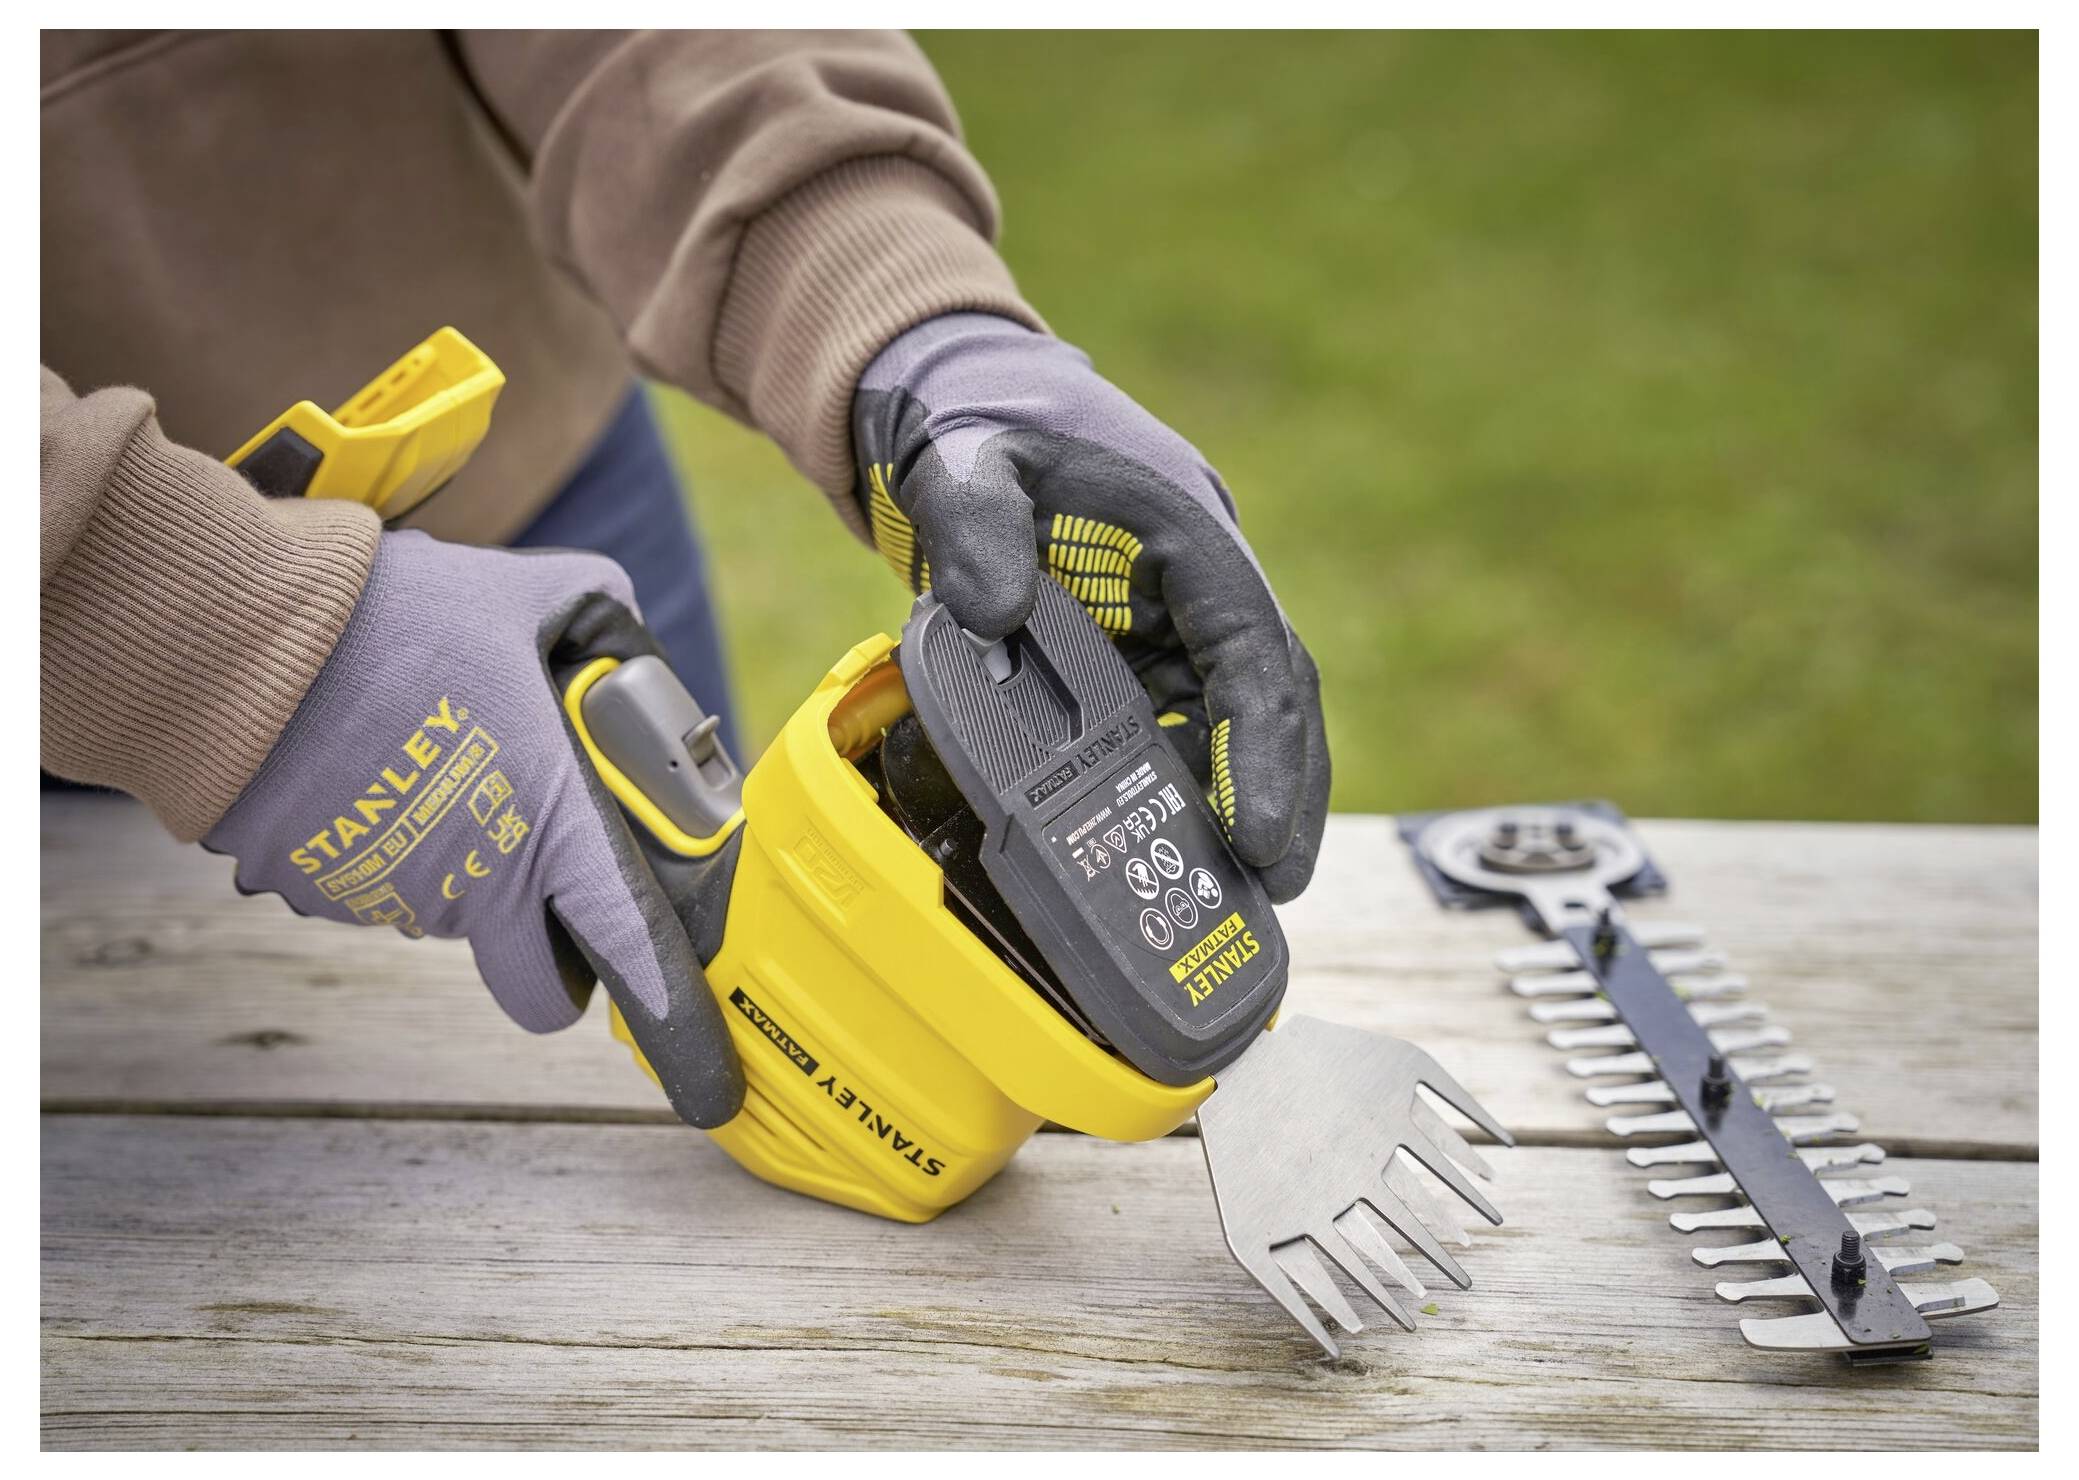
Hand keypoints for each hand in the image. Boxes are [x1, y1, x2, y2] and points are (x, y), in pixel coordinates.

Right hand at [204, 530, 742, 1127]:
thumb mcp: (526, 598)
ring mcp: (391, 898)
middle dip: (553, 958)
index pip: (634, 953)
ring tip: (429, 758)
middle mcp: (477, 885)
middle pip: (537, 982)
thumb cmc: (394, 618)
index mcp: (549, 825)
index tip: (707, 1088)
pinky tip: (366, 766)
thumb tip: (635, 642)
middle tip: (547, 884)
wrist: (238, 637)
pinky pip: (373, 885)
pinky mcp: (317, 891)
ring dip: (458, 865)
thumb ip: (602, 617)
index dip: (679, 1026)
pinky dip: (383, 845)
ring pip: (450, 918)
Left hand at [851, 314, 1328, 901]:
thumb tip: (990, 611)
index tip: (1255, 831)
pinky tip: (1164, 861)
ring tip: (1231, 898)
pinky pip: (1180, 745)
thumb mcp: (973, 466)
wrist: (974, 443)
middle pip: (1271, 707)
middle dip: (1283, 798)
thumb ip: (977, 522)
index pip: (1251, 653)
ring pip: (1237, 735)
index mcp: (1189, 546)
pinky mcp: (1145, 676)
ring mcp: (1179, 643)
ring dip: (1243, 811)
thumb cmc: (988, 448)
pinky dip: (1185, 802)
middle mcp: (1202, 602)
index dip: (1262, 746)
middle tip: (1271, 887)